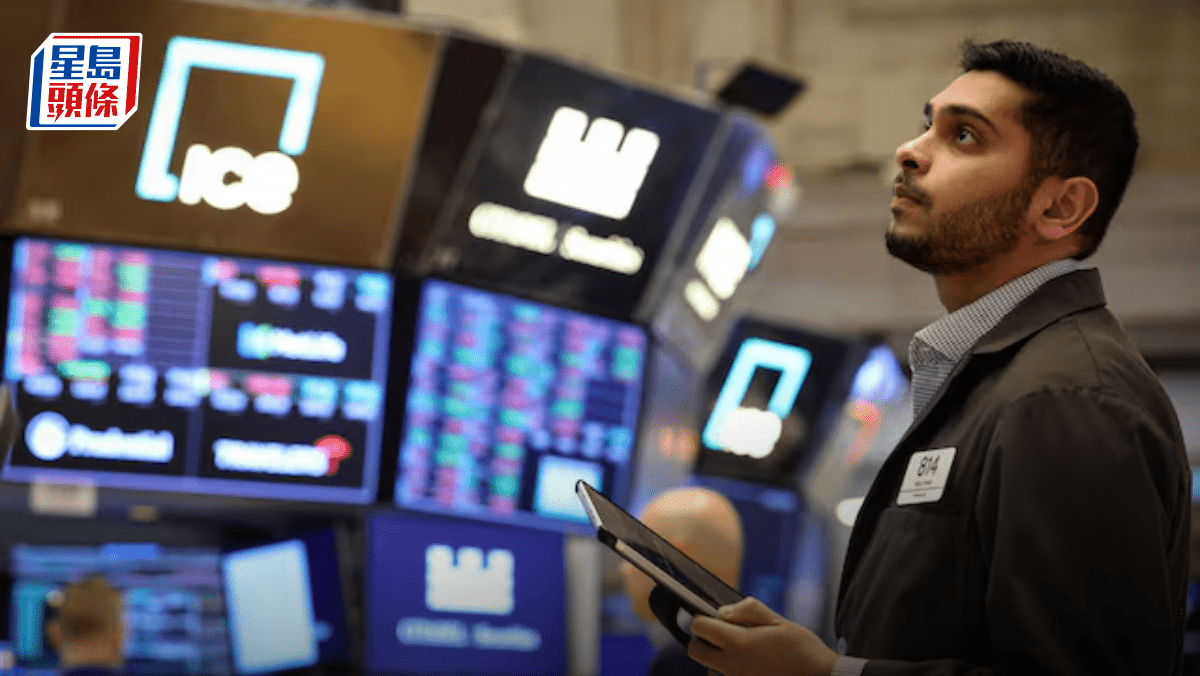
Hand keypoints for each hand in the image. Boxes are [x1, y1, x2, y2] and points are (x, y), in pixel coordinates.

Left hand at [688, 597, 838, 675]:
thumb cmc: (803, 649)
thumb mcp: (778, 621)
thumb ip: (748, 611)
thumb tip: (723, 611)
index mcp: (739, 643)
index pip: (699, 628)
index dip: (702, 619)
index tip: (711, 619)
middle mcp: (732, 666)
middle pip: (696, 651)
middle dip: (703, 641)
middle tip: (722, 636)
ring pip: (710, 671)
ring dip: (718, 662)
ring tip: (743, 656)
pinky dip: (730, 675)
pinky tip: (749, 668)